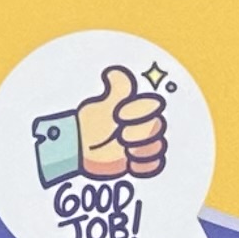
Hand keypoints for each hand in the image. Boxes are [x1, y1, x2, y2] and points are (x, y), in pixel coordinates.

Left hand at [73, 65, 167, 181]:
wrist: (80, 149)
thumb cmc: (91, 124)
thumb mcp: (103, 106)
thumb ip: (115, 92)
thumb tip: (114, 73)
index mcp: (137, 108)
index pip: (153, 107)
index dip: (137, 113)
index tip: (118, 116)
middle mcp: (143, 125)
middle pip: (158, 128)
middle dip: (139, 134)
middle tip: (120, 136)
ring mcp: (142, 144)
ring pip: (158, 147)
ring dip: (142, 150)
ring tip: (125, 151)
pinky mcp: (139, 161)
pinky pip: (154, 164)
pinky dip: (144, 165)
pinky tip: (129, 162)